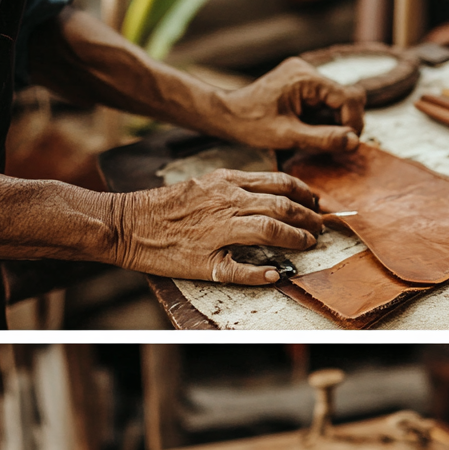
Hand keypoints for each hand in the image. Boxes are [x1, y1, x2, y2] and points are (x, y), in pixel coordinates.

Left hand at [113, 169, 323, 283]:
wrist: (127, 223)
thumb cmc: (162, 252)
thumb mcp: (204, 271)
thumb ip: (243, 273)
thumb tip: (276, 274)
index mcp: (227, 226)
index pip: (276, 230)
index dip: (297, 238)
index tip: (310, 245)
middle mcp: (229, 200)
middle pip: (281, 204)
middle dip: (306, 216)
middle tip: (321, 226)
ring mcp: (222, 184)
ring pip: (272, 182)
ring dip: (298, 192)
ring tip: (315, 202)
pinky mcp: (214, 176)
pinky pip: (254, 174)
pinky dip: (275, 180)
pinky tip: (285, 187)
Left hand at [217, 56, 365, 153]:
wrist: (226, 115)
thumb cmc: (251, 124)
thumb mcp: (288, 137)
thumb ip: (323, 139)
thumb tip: (355, 143)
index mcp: (306, 79)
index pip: (349, 97)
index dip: (353, 123)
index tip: (345, 145)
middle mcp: (307, 71)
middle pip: (348, 96)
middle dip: (346, 122)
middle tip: (334, 144)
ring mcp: (305, 76)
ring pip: (339, 100)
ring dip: (336, 122)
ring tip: (318, 138)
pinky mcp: (302, 84)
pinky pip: (326, 101)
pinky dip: (325, 119)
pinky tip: (311, 130)